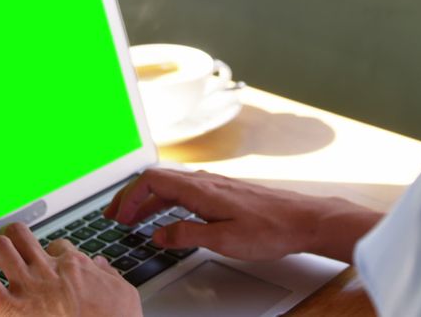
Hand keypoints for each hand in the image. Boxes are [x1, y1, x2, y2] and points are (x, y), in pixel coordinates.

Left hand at [0, 222, 141, 316]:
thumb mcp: (123, 294)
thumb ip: (109, 276)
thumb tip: (100, 265)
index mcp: (75, 266)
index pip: (58, 247)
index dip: (50, 251)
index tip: (46, 258)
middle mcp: (48, 270)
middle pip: (23, 236)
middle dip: (10, 234)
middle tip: (3, 238)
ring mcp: (28, 286)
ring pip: (0, 248)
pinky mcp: (10, 308)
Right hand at [104, 168, 382, 262]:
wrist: (305, 219)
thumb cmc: (270, 229)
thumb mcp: (223, 240)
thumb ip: (187, 235)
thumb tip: (158, 234)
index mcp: (200, 189)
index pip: (151, 181)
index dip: (129, 197)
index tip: (117, 216)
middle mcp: (205, 181)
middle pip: (157, 181)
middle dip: (132, 197)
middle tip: (115, 217)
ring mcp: (215, 185)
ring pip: (171, 185)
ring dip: (148, 200)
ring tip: (134, 218)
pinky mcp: (225, 192)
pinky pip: (186, 190)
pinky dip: (167, 201)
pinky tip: (168, 215)